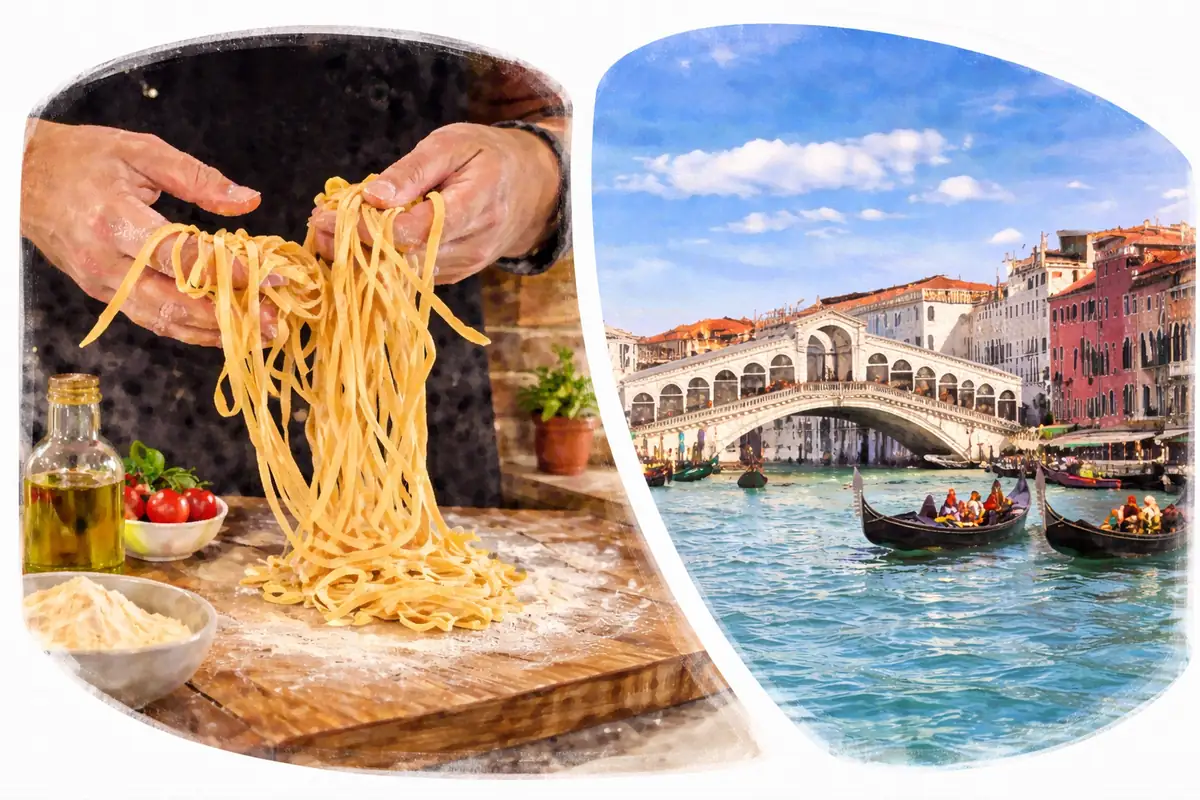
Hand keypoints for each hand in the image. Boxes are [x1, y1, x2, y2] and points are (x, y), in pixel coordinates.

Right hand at [21, 120, 276, 346]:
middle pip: (175, 303)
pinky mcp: (101, 294)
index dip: (232, 272)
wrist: (19, 175)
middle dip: (229, 318)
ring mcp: (101, 284)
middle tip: (274, 324)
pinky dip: (187, 328)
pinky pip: (149, 318)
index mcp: (117, 223)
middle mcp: (106, 262)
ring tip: (257, 336)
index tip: (274, 279)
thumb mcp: (140, 152)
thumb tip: (248, 200)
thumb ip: (197, 178)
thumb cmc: (81, 158)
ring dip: (213, 333)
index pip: (185, 258)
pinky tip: (221, 330)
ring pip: (162, 320)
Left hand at [308, 122, 560, 283]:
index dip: (366, 228)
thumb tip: (372, 198)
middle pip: (404, 258)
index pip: (413, 231)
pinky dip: (383, 258)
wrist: (530, 187)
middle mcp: (474, 244)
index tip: (326, 215)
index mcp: (475, 205)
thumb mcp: (450, 144)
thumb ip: (412, 171)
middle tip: (315, 226)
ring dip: (363, 254)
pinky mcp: (457, 275)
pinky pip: (413, 274)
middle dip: (353, 244)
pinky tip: (359, 239)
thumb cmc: (486, 156)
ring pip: (404, 272)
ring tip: (329, 231)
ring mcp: (466, 266)